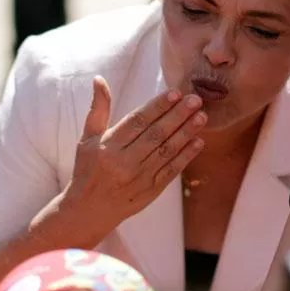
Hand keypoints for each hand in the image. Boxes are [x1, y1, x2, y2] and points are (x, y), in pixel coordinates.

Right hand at [60, 77, 207, 234]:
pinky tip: (199, 141)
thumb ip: (98, 109)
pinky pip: (172, 170)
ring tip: (202, 116)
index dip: (158, 106)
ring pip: (167, 151)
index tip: (175, 92)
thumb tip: (99, 80)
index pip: (137, 121)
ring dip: (187, 132)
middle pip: (156, 134)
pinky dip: (186, 156)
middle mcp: (124, 162)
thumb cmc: (88, 169)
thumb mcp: (87, 139)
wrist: (88, 211)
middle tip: (196, 100)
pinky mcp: (151, 190)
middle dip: (178, 115)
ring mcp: (139, 177)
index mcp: (108, 146)